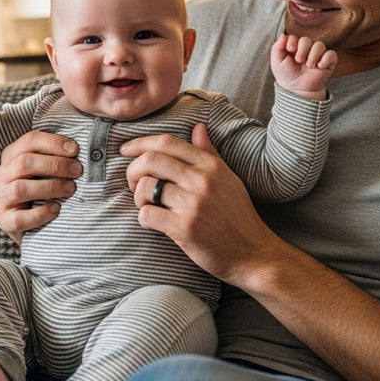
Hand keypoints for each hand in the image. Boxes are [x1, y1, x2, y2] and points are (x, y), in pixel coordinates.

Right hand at [0, 131, 80, 245]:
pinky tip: (56, 209)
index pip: (29, 141)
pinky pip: (19, 218)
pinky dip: (40, 213)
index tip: (75, 150)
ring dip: (50, 187)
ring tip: (70, 189)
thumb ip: (57, 157)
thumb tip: (84, 148)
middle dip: (55, 165)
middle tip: (77, 171)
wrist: (34, 227)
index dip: (53, 143)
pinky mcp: (4, 221)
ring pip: (20, 188)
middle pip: (24, 162)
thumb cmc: (45, 191)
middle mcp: (2, 175)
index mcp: (11, 156)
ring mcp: (1, 198)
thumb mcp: (46, 171)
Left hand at [122, 123, 282, 284]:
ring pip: (146, 187)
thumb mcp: (229, 179)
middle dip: (133, 169)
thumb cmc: (238, 216)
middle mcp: (202, 180)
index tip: (126, 149)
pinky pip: (147, 214)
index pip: (167, 142)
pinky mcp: (184, 228)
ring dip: (139, 197)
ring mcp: (193, 204)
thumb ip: (209, 153)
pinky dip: (144, 218)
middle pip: (151, 160)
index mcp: (211, 166)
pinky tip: (154, 222)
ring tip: (148, 204)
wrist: (254, 253)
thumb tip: (197, 127)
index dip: (140, 143)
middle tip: (133, 182)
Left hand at [271, 34, 336, 99]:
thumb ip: (277, 47)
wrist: (297, 90)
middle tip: (299, 60)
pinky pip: (331, 54)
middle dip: (302, 49)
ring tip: (309, 66)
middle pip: (306, 40)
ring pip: (320, 45)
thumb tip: (283, 35)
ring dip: (313, 55)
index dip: (292, 41)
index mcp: (294, 47)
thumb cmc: (287, 75)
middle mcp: (306, 49)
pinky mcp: (327, 62)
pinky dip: (325, 59)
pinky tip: (319, 67)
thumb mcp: (277, 62)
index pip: (294, 37)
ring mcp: (317, 55)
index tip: (291, 49)